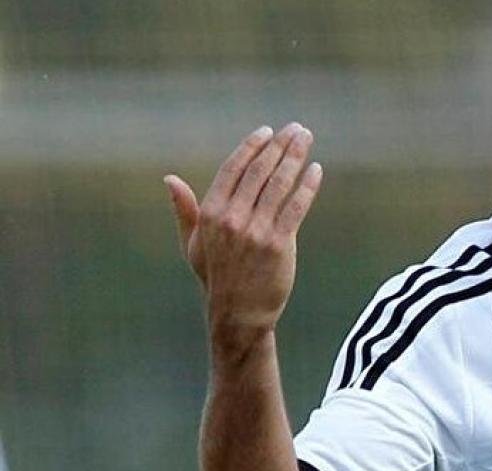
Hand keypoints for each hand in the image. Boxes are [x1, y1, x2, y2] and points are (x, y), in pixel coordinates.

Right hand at [164, 122, 323, 346]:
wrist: (238, 314)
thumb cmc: (217, 277)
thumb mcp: (194, 244)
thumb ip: (185, 210)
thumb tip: (169, 179)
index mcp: (210, 213)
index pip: (233, 169)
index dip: (251, 146)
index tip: (268, 131)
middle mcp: (232, 218)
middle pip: (259, 171)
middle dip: (279, 145)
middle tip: (297, 129)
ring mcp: (256, 231)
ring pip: (279, 185)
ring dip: (295, 157)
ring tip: (306, 139)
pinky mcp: (279, 244)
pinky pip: (296, 207)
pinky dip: (307, 186)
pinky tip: (316, 170)